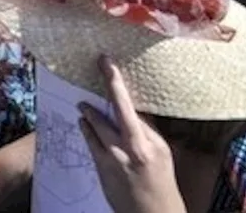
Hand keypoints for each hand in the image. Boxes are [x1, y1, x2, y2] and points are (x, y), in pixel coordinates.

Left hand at [78, 54, 185, 212]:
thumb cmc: (160, 182)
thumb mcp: (162, 153)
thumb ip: (148, 130)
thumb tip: (136, 108)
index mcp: (152, 142)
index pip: (133, 105)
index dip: (117, 82)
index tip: (106, 63)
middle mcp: (135, 147)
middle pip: (116, 109)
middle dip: (106, 86)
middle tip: (97, 68)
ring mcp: (116, 157)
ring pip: (97, 125)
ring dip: (89, 112)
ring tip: (83, 105)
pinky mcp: (102, 167)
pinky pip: (91, 141)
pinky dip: (86, 130)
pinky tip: (83, 123)